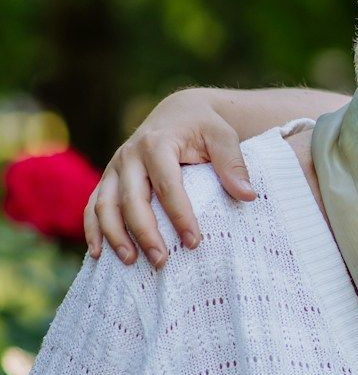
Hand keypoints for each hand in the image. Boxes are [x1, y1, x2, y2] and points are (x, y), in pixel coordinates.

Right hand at [85, 89, 255, 267]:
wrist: (178, 112)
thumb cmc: (204, 127)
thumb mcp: (223, 136)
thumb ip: (233, 164)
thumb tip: (248, 195)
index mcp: (157, 144)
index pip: (167, 186)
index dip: (180, 215)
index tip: (194, 242)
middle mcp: (129, 155)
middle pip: (131, 199)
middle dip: (145, 233)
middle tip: (161, 261)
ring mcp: (114, 168)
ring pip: (104, 205)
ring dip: (114, 236)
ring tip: (130, 262)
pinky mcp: (108, 178)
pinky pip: (93, 205)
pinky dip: (93, 229)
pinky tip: (98, 254)